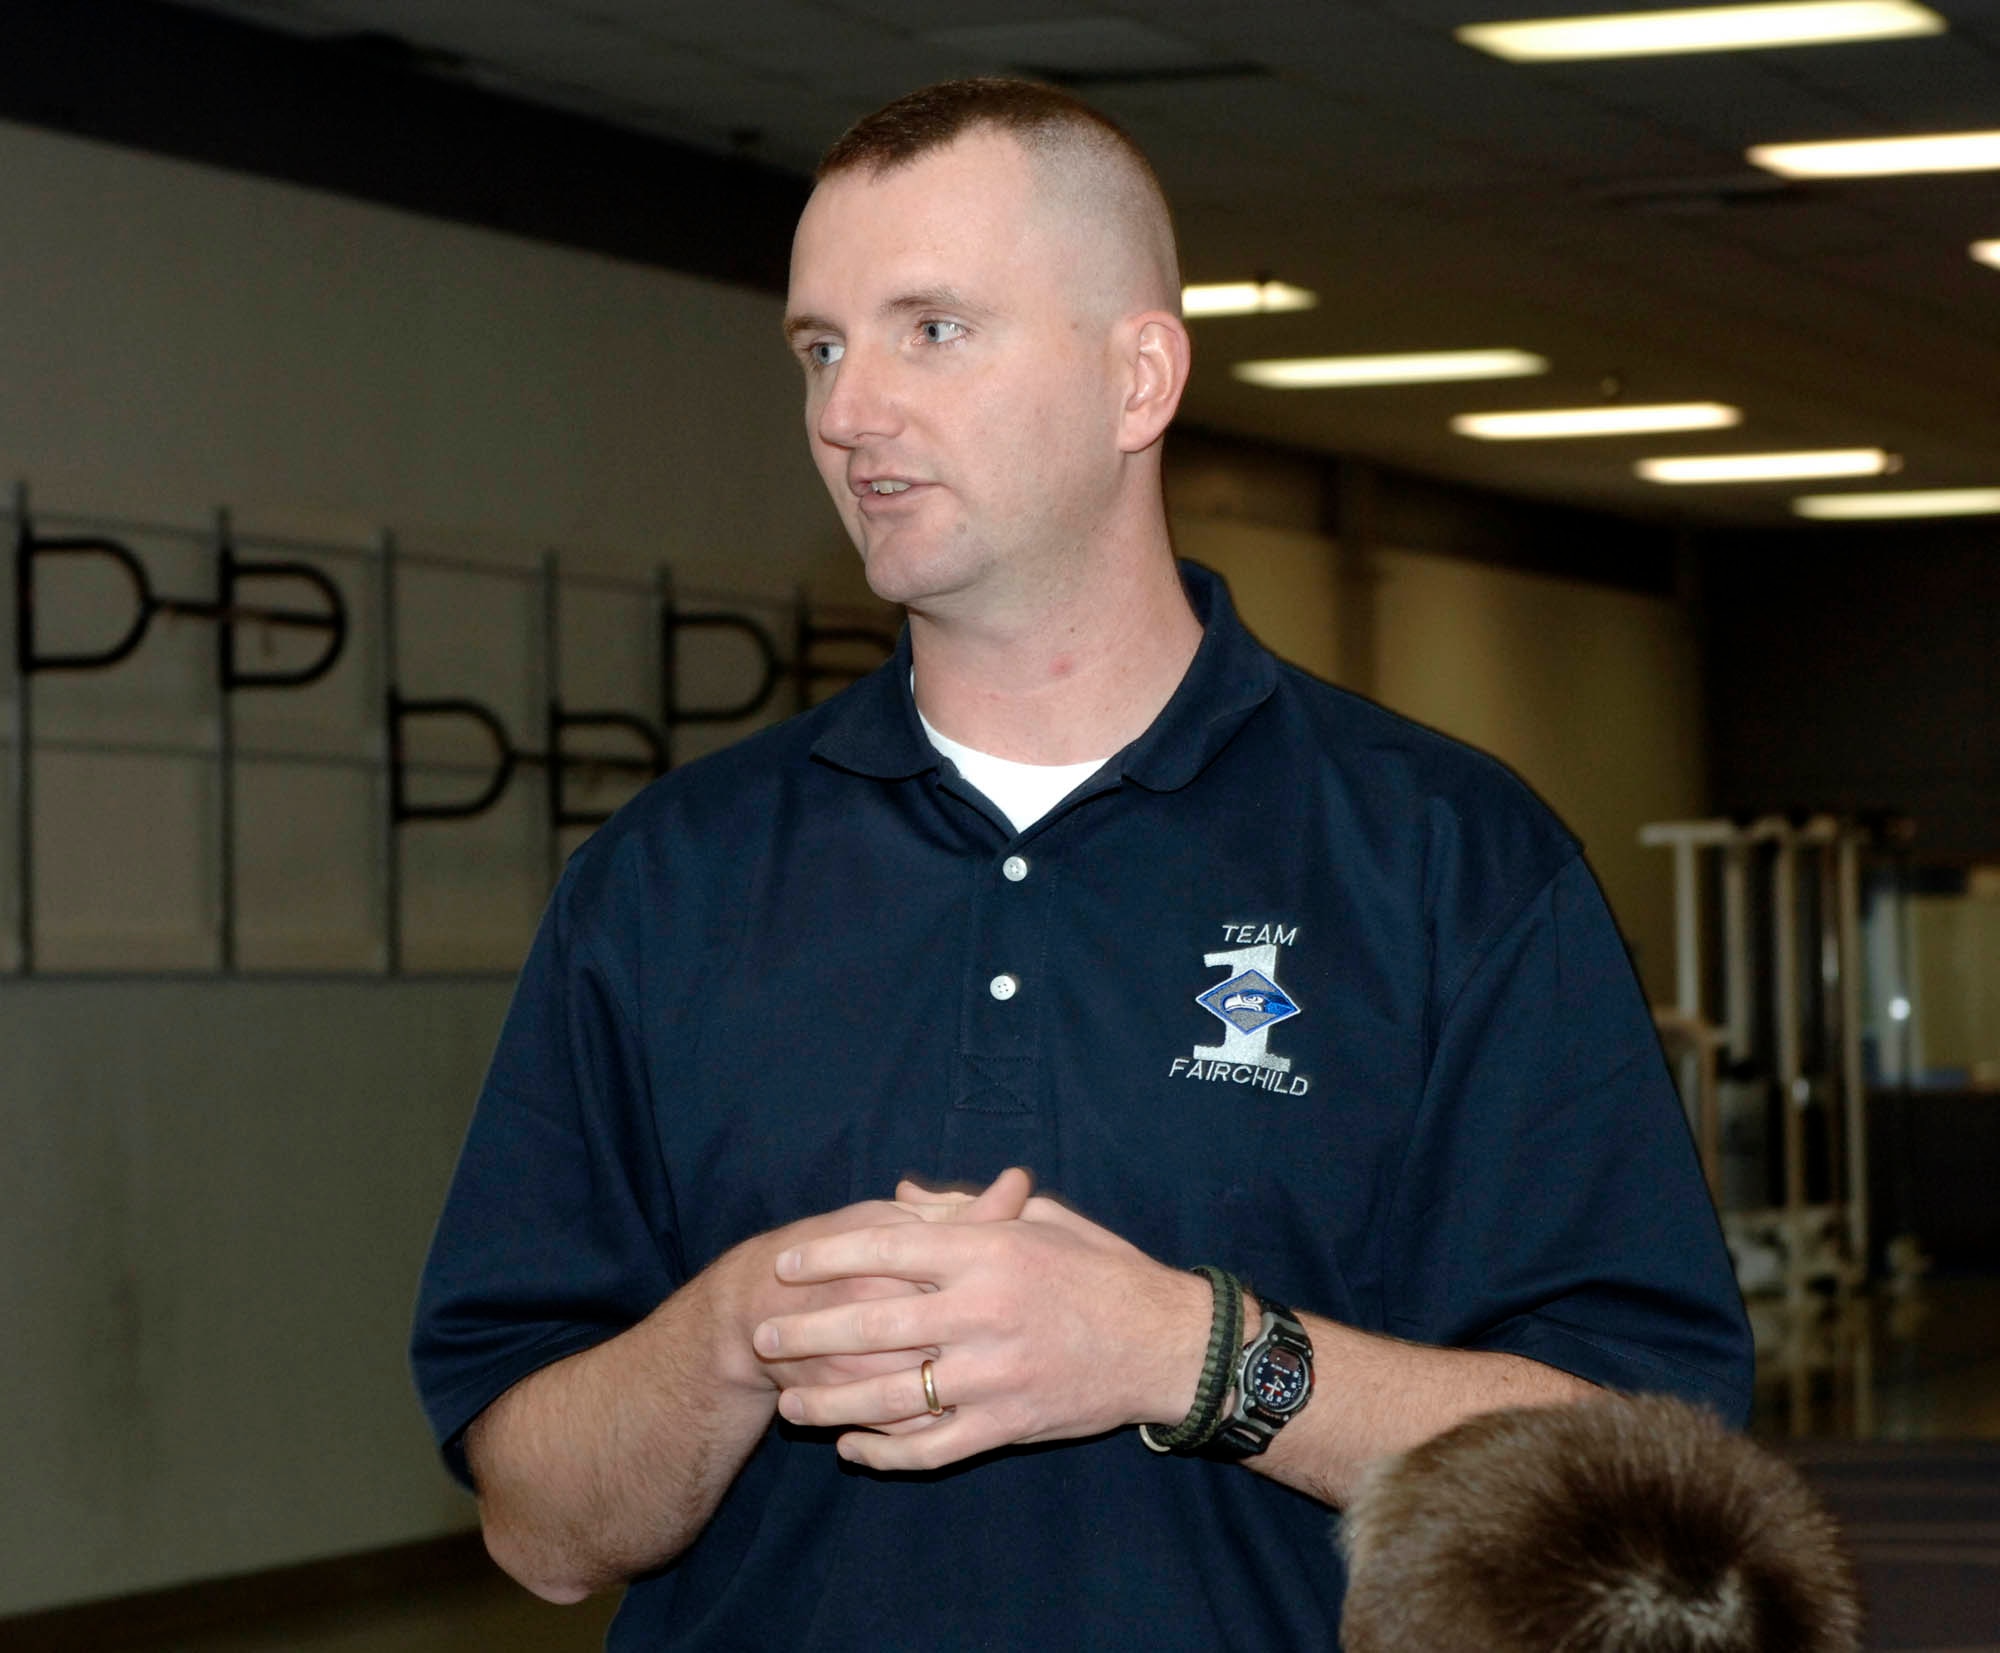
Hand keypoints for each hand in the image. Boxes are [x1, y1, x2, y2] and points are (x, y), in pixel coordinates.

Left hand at [754, 1169, 1210, 1471]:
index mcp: (990, 1252)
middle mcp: (983, 1312)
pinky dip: (886, 1452)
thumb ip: (967, 1210)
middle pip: (873, 1324)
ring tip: (789, 1404)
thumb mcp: (1042, 1221)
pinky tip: (853, 1448)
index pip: (888, 1249)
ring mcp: (993, 1375)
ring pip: (891, 1394)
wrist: (1165, 1342)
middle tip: (763, 1337)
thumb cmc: (1101, 1270)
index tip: (787, 1266)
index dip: (829, 1257)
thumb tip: (902, 1197)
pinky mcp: (1007, 1425)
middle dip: (808, 1333)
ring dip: (831, 1402)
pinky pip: (932, 1447)